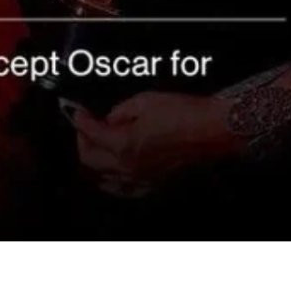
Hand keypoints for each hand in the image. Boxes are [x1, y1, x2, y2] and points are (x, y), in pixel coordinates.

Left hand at [71, 91, 237, 195]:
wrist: (213, 131)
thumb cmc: (181, 112)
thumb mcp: (144, 101)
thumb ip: (119, 112)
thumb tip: (108, 119)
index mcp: (123, 145)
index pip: (90, 134)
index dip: (80, 120)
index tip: (77, 110)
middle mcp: (128, 167)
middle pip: (89, 160)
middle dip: (82, 140)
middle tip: (85, 126)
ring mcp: (140, 179)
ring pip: (103, 178)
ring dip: (94, 160)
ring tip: (96, 144)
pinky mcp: (153, 185)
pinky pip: (124, 190)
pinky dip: (112, 180)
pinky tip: (112, 170)